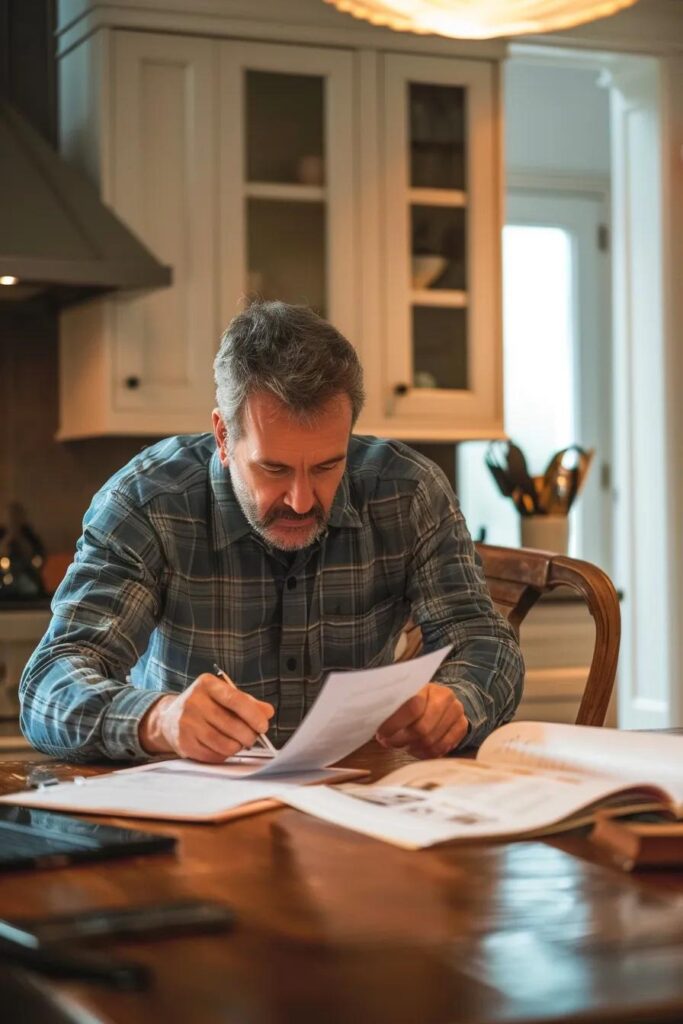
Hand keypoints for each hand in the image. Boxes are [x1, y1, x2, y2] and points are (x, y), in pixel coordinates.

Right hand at [139, 672, 273, 762]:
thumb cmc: (204, 705)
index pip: (234, 699)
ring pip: (224, 743)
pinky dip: (224, 754)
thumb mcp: (223, 695)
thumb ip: (247, 702)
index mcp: (206, 685)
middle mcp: (194, 702)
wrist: (169, 718)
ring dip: (238, 746)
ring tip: (239, 742)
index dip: (253, 714)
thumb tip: (268, 712)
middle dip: (249, 735)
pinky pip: (214, 755)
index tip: (263, 725)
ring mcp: (187, 724)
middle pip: (231, 725)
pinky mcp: (184, 743)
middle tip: (254, 737)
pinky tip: (223, 747)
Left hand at [375, 683, 467, 758]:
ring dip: (412, 748)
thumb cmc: (416, 700)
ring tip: (403, 745)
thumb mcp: (404, 697)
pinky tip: (416, 749)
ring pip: (431, 742)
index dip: (394, 724)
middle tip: (388, 742)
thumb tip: (374, 723)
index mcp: (427, 686)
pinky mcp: (463, 726)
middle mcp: (445, 697)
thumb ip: (393, 708)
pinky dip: (425, 754)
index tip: (381, 734)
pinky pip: (442, 749)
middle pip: (422, 729)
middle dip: (401, 740)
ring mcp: (457, 711)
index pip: (411, 707)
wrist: (443, 699)